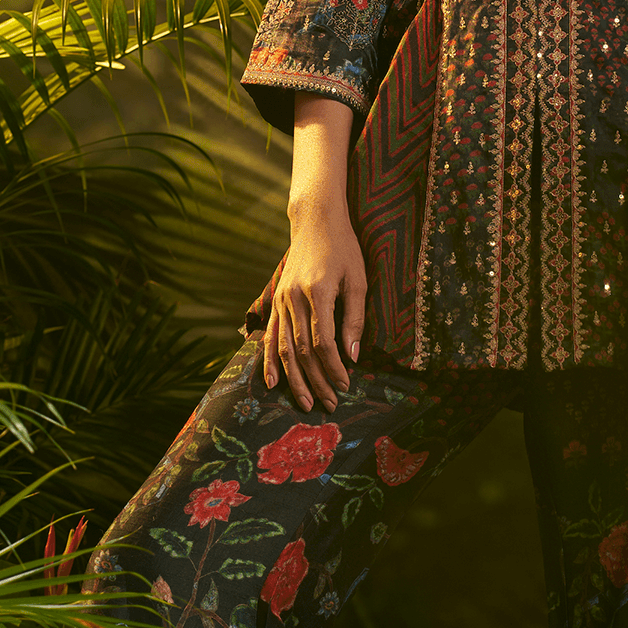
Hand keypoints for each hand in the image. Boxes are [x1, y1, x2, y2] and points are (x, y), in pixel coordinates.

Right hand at [256, 202, 365, 409]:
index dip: (333, 367)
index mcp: (317, 293)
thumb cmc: (344, 250)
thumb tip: (353, 357)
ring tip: (305, 403)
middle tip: (330, 404)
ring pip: (284, 348)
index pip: (323, 342)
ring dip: (294, 379)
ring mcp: (280, 301)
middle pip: (302, 351)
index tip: (345, 386)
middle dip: (316, 381)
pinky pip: (270, 337)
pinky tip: (272, 383)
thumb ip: (355, 318)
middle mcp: (293, 299)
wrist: (315, 223)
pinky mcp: (276, 302)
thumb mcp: (358, 279)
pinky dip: (269, 361)